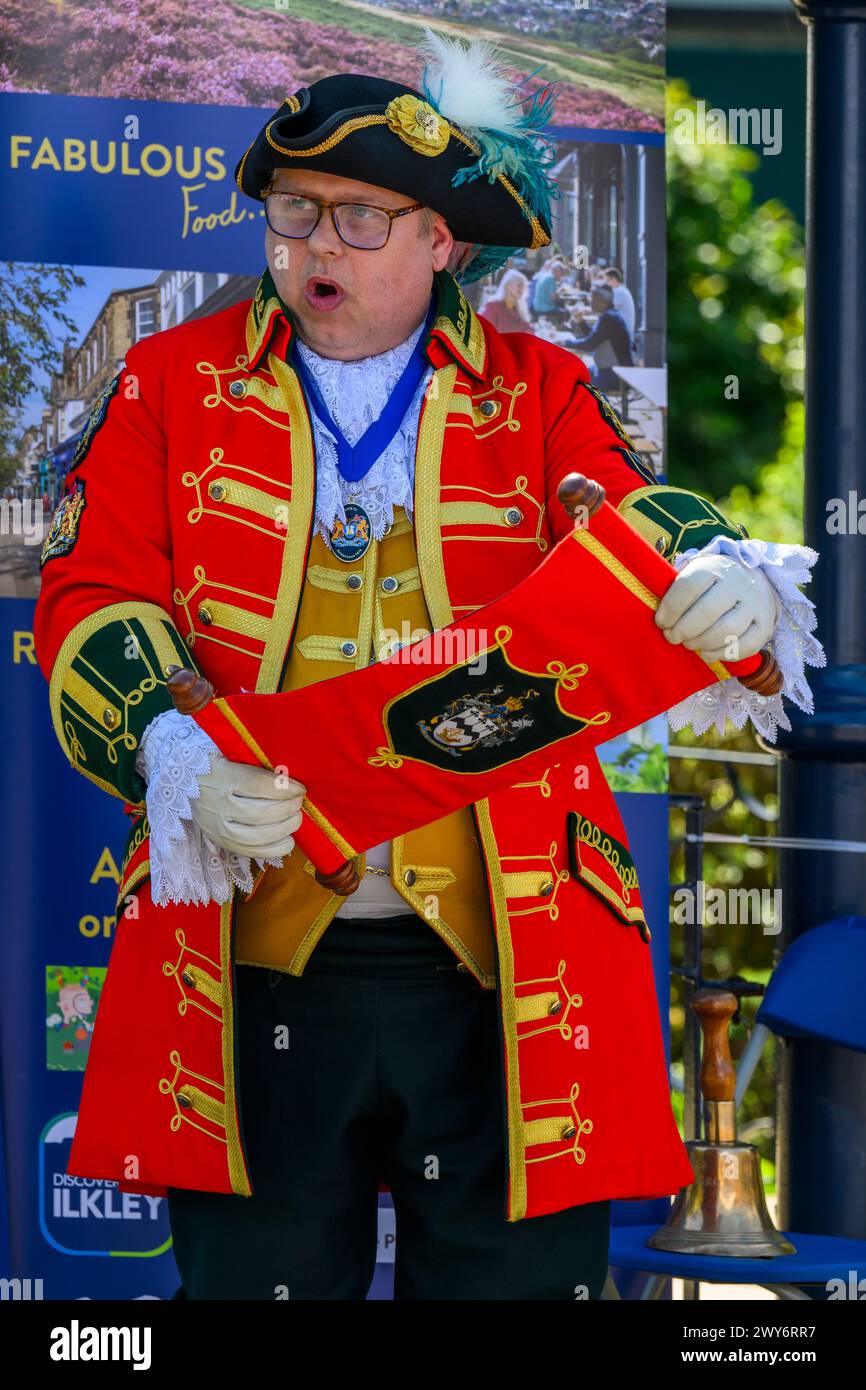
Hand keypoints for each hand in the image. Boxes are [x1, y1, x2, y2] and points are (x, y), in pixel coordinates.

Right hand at [190, 755, 305, 858]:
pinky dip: (275, 849)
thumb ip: (260, 773)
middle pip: (262, 813)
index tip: (301, 789)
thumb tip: (292, 786)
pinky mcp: (222, 843)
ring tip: (296, 819)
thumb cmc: (222, 770)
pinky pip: (252, 852)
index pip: (260, 786)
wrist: (187, 783)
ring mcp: (219, 827)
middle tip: (299, 803)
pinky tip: (288, 841)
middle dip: (288, 809)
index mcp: (224, 778)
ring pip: (258, 835)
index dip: (285, 789)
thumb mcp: (236, 761)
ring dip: (285, 828)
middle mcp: (220, 805)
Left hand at [655, 554, 780, 662]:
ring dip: (701, 643)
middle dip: (683, 630)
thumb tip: (659, 614)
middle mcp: (739, 583)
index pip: (689, 586)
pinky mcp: (766, 624)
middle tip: (672, 637)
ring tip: (690, 644)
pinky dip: (722, 654)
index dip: (670, 609)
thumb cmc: (712, 583)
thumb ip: (676, 589)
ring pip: (727, 631)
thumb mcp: (694, 574)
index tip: (661, 622)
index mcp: (715, 567)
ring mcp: (756, 604)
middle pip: (707, 612)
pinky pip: (744, 646)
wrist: (753, 580)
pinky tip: (707, 653)